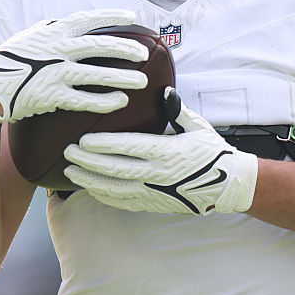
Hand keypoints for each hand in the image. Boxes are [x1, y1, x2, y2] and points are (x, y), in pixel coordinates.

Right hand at [0, 9, 149, 129]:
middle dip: (125, 49)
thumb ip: (52, 29)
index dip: (111, 17)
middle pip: (98, 46)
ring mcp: (54, 72)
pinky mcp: (51, 95)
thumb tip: (71, 22)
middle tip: (145, 54)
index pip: (88, 19)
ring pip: (96, 74)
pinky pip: (84, 99)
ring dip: (122, 78)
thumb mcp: (30, 36)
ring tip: (142, 81)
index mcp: (52, 32)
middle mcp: (56, 49)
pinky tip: (120, 102)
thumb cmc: (9, 60)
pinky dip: (104, 100)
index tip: (132, 17)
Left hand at [63, 88, 258, 214]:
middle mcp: (156, 174)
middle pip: (114, 168)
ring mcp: (153, 192)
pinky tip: (89, 188)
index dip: (103, 145)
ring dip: (89, 180)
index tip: (83, 139)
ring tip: (71, 171)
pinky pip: (123, 201)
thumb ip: (176, 109)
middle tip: (68, 152)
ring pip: (113, 188)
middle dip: (88, 161)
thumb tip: (164, 90)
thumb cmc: (211, 151)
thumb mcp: (197, 126)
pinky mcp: (152, 203)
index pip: (127, 148)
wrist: (226, 185)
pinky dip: (103, 195)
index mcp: (166, 152)